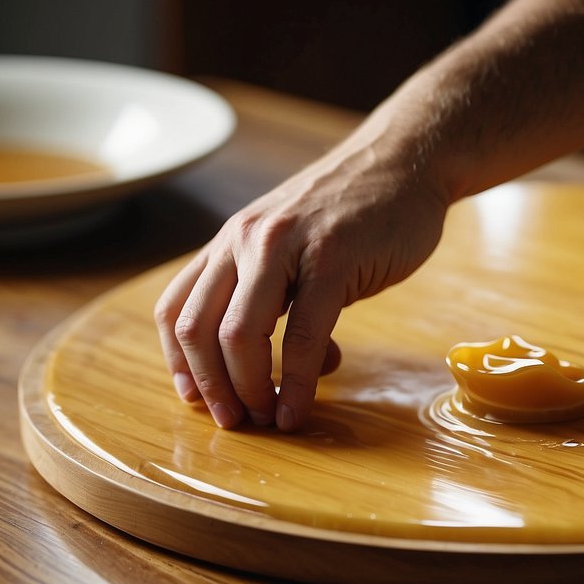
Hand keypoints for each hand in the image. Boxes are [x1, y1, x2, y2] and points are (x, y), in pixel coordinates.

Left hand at [154, 143, 449, 431]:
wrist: (407, 160)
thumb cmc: (356, 212)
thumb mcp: (298, 249)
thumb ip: (284, 303)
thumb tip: (291, 371)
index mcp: (231, 242)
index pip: (177, 309)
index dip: (178, 365)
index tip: (197, 402)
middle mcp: (244, 240)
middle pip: (197, 329)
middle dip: (211, 388)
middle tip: (235, 423)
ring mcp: (284, 247)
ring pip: (238, 334)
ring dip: (247, 389)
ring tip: (268, 419)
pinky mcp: (331, 259)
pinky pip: (303, 334)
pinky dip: (297, 382)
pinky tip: (300, 408)